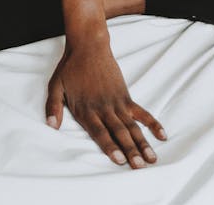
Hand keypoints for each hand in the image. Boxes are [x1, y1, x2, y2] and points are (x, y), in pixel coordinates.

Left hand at [45, 40, 166, 168]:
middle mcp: (103, 109)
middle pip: (119, 133)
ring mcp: (116, 103)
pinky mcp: (125, 96)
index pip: (100, 132)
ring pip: (132, 127)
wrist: (88, 45)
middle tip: (140, 167)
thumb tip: (50, 125)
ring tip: (152, 159)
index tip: (120, 160)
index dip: (110, 146)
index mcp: (85, 109)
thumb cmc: (70, 67)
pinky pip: (142, 112)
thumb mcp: (55, 86)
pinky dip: (152, 123)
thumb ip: (54, 106)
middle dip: (130, 151)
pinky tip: (162, 135)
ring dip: (142, 143)